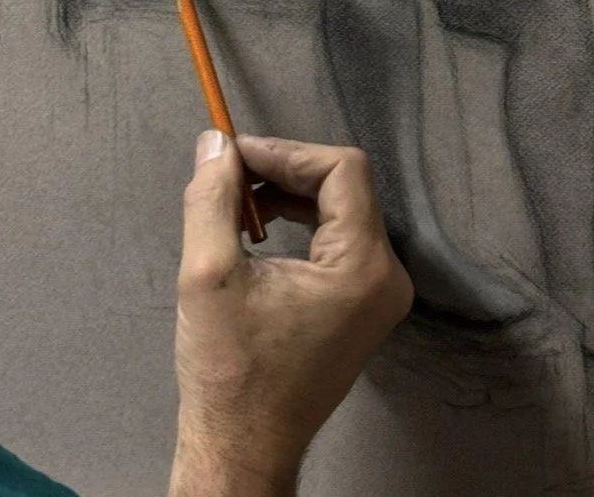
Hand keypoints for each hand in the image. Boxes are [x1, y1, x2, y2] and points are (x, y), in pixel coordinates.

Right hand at [170, 133, 411, 496]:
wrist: (241, 450)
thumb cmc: (228, 374)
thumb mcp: (207, 276)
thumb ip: (213, 199)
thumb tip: (216, 144)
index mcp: (363, 267)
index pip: (342, 170)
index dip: (287, 153)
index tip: (237, 155)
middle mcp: (386, 276)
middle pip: (344, 187)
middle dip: (285, 172)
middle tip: (231, 172)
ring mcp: (378, 294)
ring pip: (341, 211)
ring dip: (290, 196)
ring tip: (237, 202)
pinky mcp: (362, 306)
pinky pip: (338, 241)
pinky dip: (300, 224)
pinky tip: (258, 229)